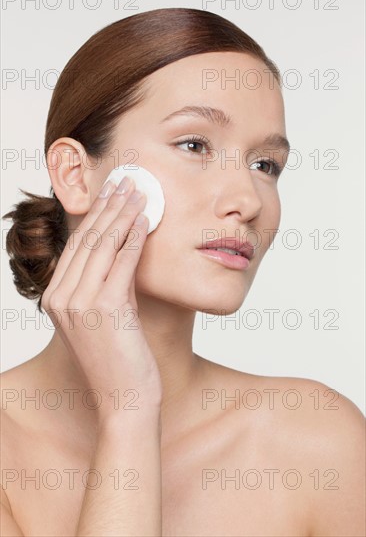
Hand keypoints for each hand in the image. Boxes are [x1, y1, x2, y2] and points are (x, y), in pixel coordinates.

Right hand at [41, 178, 161, 420]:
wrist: (124, 399)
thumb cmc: (119, 359)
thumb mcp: (106, 316)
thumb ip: (106, 283)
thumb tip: (123, 247)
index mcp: (55, 298)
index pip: (76, 246)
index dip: (95, 216)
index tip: (110, 194)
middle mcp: (61, 298)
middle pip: (86, 240)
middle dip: (108, 207)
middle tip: (126, 183)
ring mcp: (79, 303)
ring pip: (102, 246)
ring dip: (123, 215)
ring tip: (139, 194)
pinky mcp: (104, 308)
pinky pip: (121, 263)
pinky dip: (134, 239)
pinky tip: (145, 221)